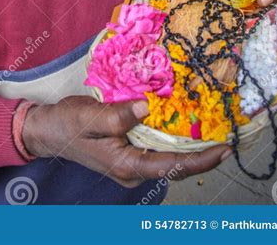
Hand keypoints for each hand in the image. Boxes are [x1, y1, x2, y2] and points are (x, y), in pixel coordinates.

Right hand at [22, 96, 230, 187]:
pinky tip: (184, 125)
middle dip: (202, 153)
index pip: (172, 166)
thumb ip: (118, 115)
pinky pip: (158, 150)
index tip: (224, 149)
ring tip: (214, 129)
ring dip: (190, 146)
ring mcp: (132, 163)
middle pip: (176, 165)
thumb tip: (146, 107)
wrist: (47, 131)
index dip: (200, 159)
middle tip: (229, 135)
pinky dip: (174, 139)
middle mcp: (133, 169)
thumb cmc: (67, 124)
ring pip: (169, 158)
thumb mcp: (90, 116)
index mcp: (126, 164)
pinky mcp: (129, 153)